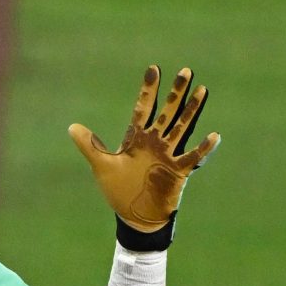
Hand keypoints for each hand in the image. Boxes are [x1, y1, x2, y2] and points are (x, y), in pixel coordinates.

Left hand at [67, 67, 218, 232]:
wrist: (133, 215)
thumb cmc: (118, 190)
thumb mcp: (102, 166)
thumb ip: (90, 145)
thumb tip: (72, 127)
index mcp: (137, 138)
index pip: (143, 108)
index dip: (148, 90)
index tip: (153, 69)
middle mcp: (154, 142)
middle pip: (167, 111)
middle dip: (175, 92)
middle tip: (185, 71)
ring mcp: (167, 154)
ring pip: (181, 127)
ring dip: (191, 110)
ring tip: (202, 90)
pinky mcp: (177, 170)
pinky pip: (192, 157)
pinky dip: (203, 148)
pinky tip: (213, 135)